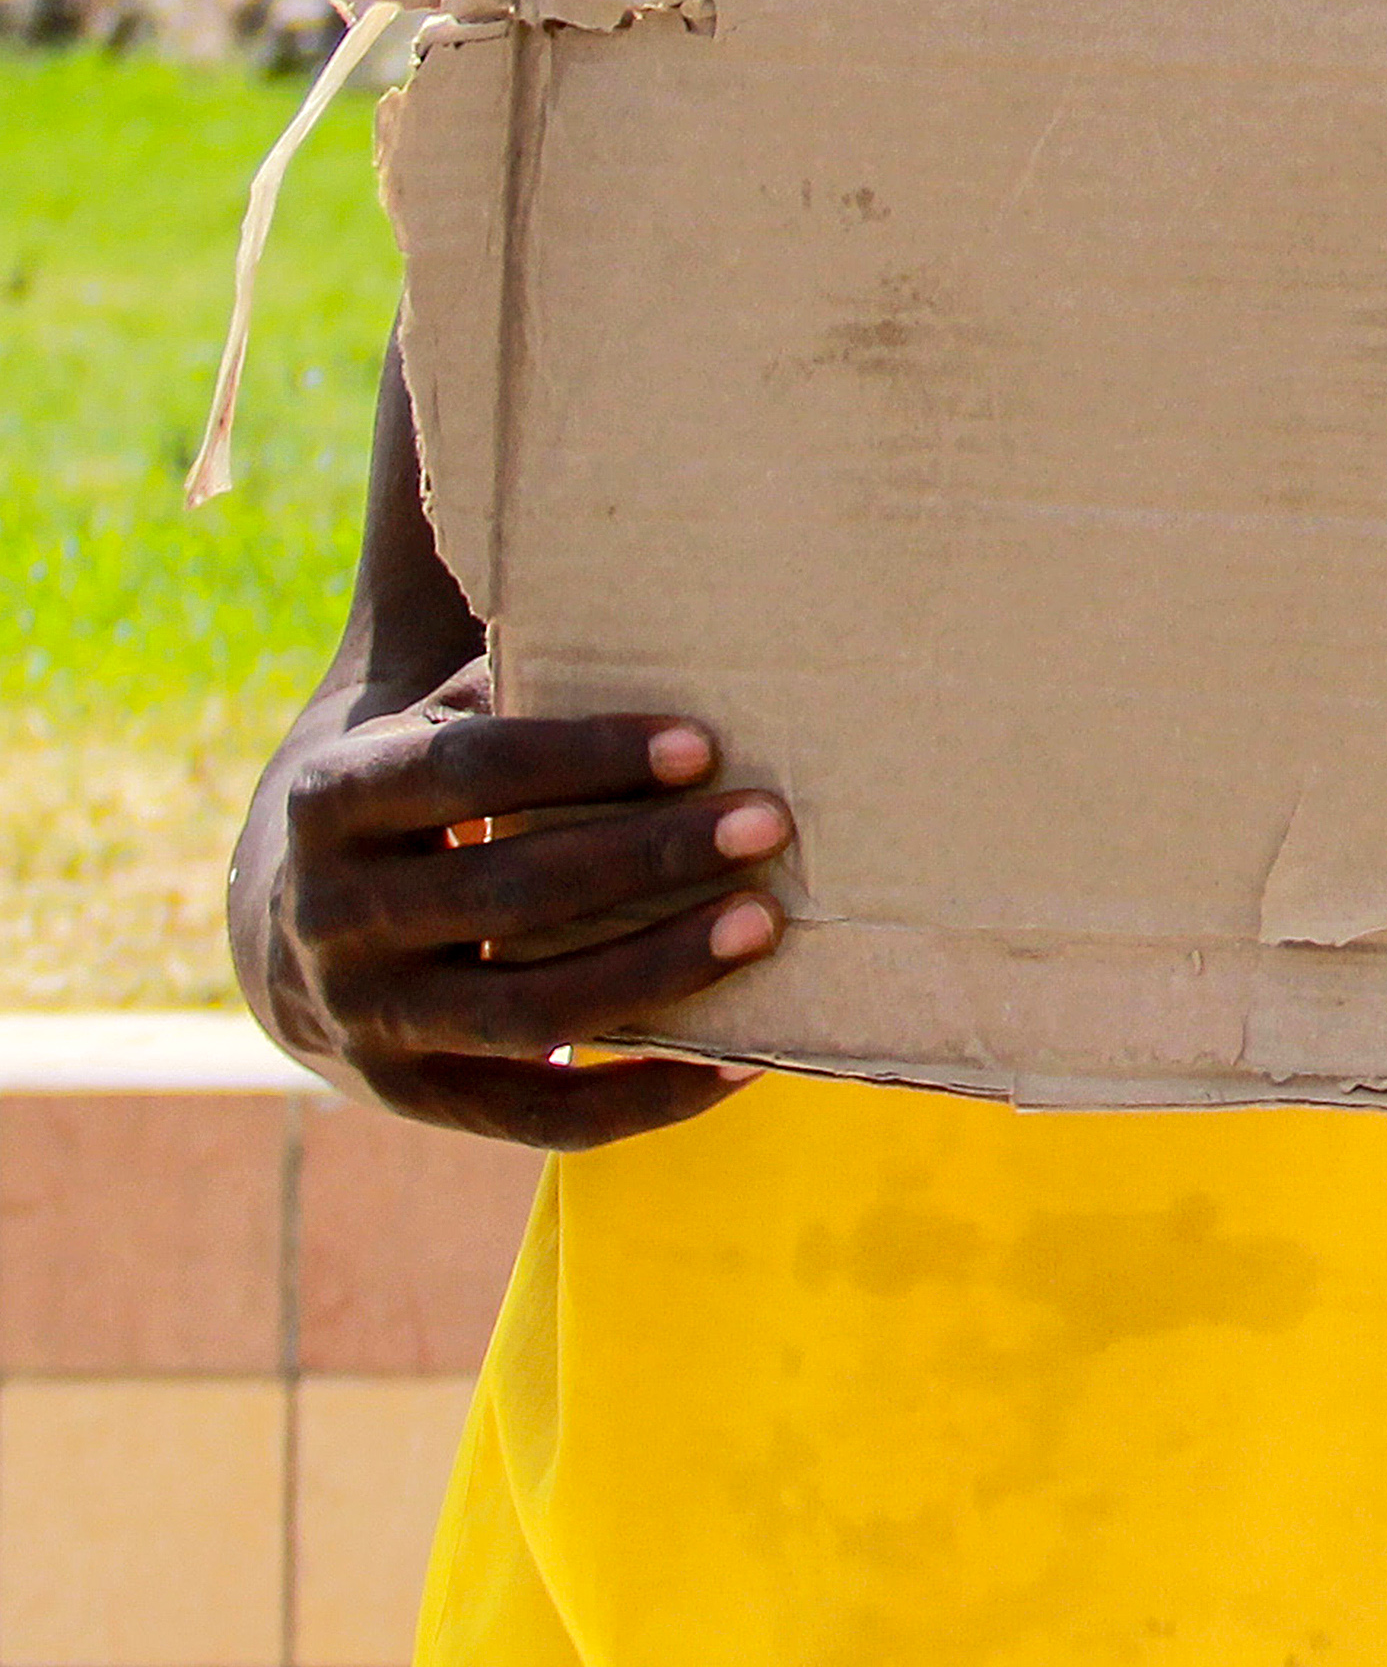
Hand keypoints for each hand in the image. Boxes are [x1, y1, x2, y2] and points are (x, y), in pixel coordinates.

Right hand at [254, 657, 777, 1144]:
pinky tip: (746, 1064)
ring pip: (524, 1014)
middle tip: (767, 824)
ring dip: (654, 973)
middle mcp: (333, 918)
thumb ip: (516, 676)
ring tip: (765, 927)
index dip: (582, 760)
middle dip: (644, 861)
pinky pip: (538, 1118)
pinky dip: (644, 1097)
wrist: (287, 919)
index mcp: (335, 802)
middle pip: (503, 897)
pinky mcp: (412, 1097)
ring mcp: (365, 1021)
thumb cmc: (417, 786)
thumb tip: (677, 600)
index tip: (704, 744)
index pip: (464, 775)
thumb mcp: (429, 719)